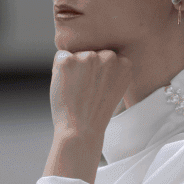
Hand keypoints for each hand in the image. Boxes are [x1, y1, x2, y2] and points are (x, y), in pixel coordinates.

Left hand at [45, 49, 132, 182]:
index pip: (106, 55)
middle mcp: (109, 56)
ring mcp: (89, 57)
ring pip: (75, 54)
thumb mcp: (115, 87)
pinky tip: (67, 87)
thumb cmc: (96, 111)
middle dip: (86, 68)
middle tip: (87, 91)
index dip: (98, 73)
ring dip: (73, 68)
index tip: (99, 89)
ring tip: (77, 90)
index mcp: (124, 62)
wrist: (82, 130)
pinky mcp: (68, 61)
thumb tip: (102, 52)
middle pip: (91, 53)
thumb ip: (113, 69)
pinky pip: (60, 56)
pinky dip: (58, 70)